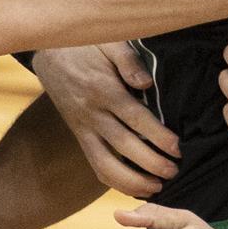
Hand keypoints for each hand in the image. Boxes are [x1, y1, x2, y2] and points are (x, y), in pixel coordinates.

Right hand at [33, 43, 180, 196]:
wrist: (49, 54)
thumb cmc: (86, 45)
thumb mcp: (108, 41)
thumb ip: (128, 60)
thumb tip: (146, 83)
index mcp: (103, 89)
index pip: (134, 118)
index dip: (157, 135)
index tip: (177, 148)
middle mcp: (92, 113)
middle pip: (123, 146)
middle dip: (151, 163)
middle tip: (174, 171)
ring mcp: (83, 128)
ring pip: (105, 165)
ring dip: (132, 182)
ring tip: (157, 187)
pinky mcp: (80, 136)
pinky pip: (95, 165)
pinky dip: (114, 181)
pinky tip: (135, 186)